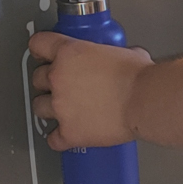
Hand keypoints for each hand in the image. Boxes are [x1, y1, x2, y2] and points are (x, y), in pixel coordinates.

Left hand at [28, 31, 151, 149]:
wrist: (144, 101)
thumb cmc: (138, 77)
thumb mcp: (124, 52)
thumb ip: (113, 54)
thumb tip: (123, 58)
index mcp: (69, 53)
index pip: (39, 45)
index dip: (41, 51)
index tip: (44, 56)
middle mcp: (58, 78)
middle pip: (37, 78)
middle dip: (48, 82)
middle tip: (63, 86)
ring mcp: (60, 107)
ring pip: (38, 107)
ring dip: (50, 108)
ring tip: (65, 111)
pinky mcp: (68, 132)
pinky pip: (53, 138)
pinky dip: (59, 138)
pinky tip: (68, 135)